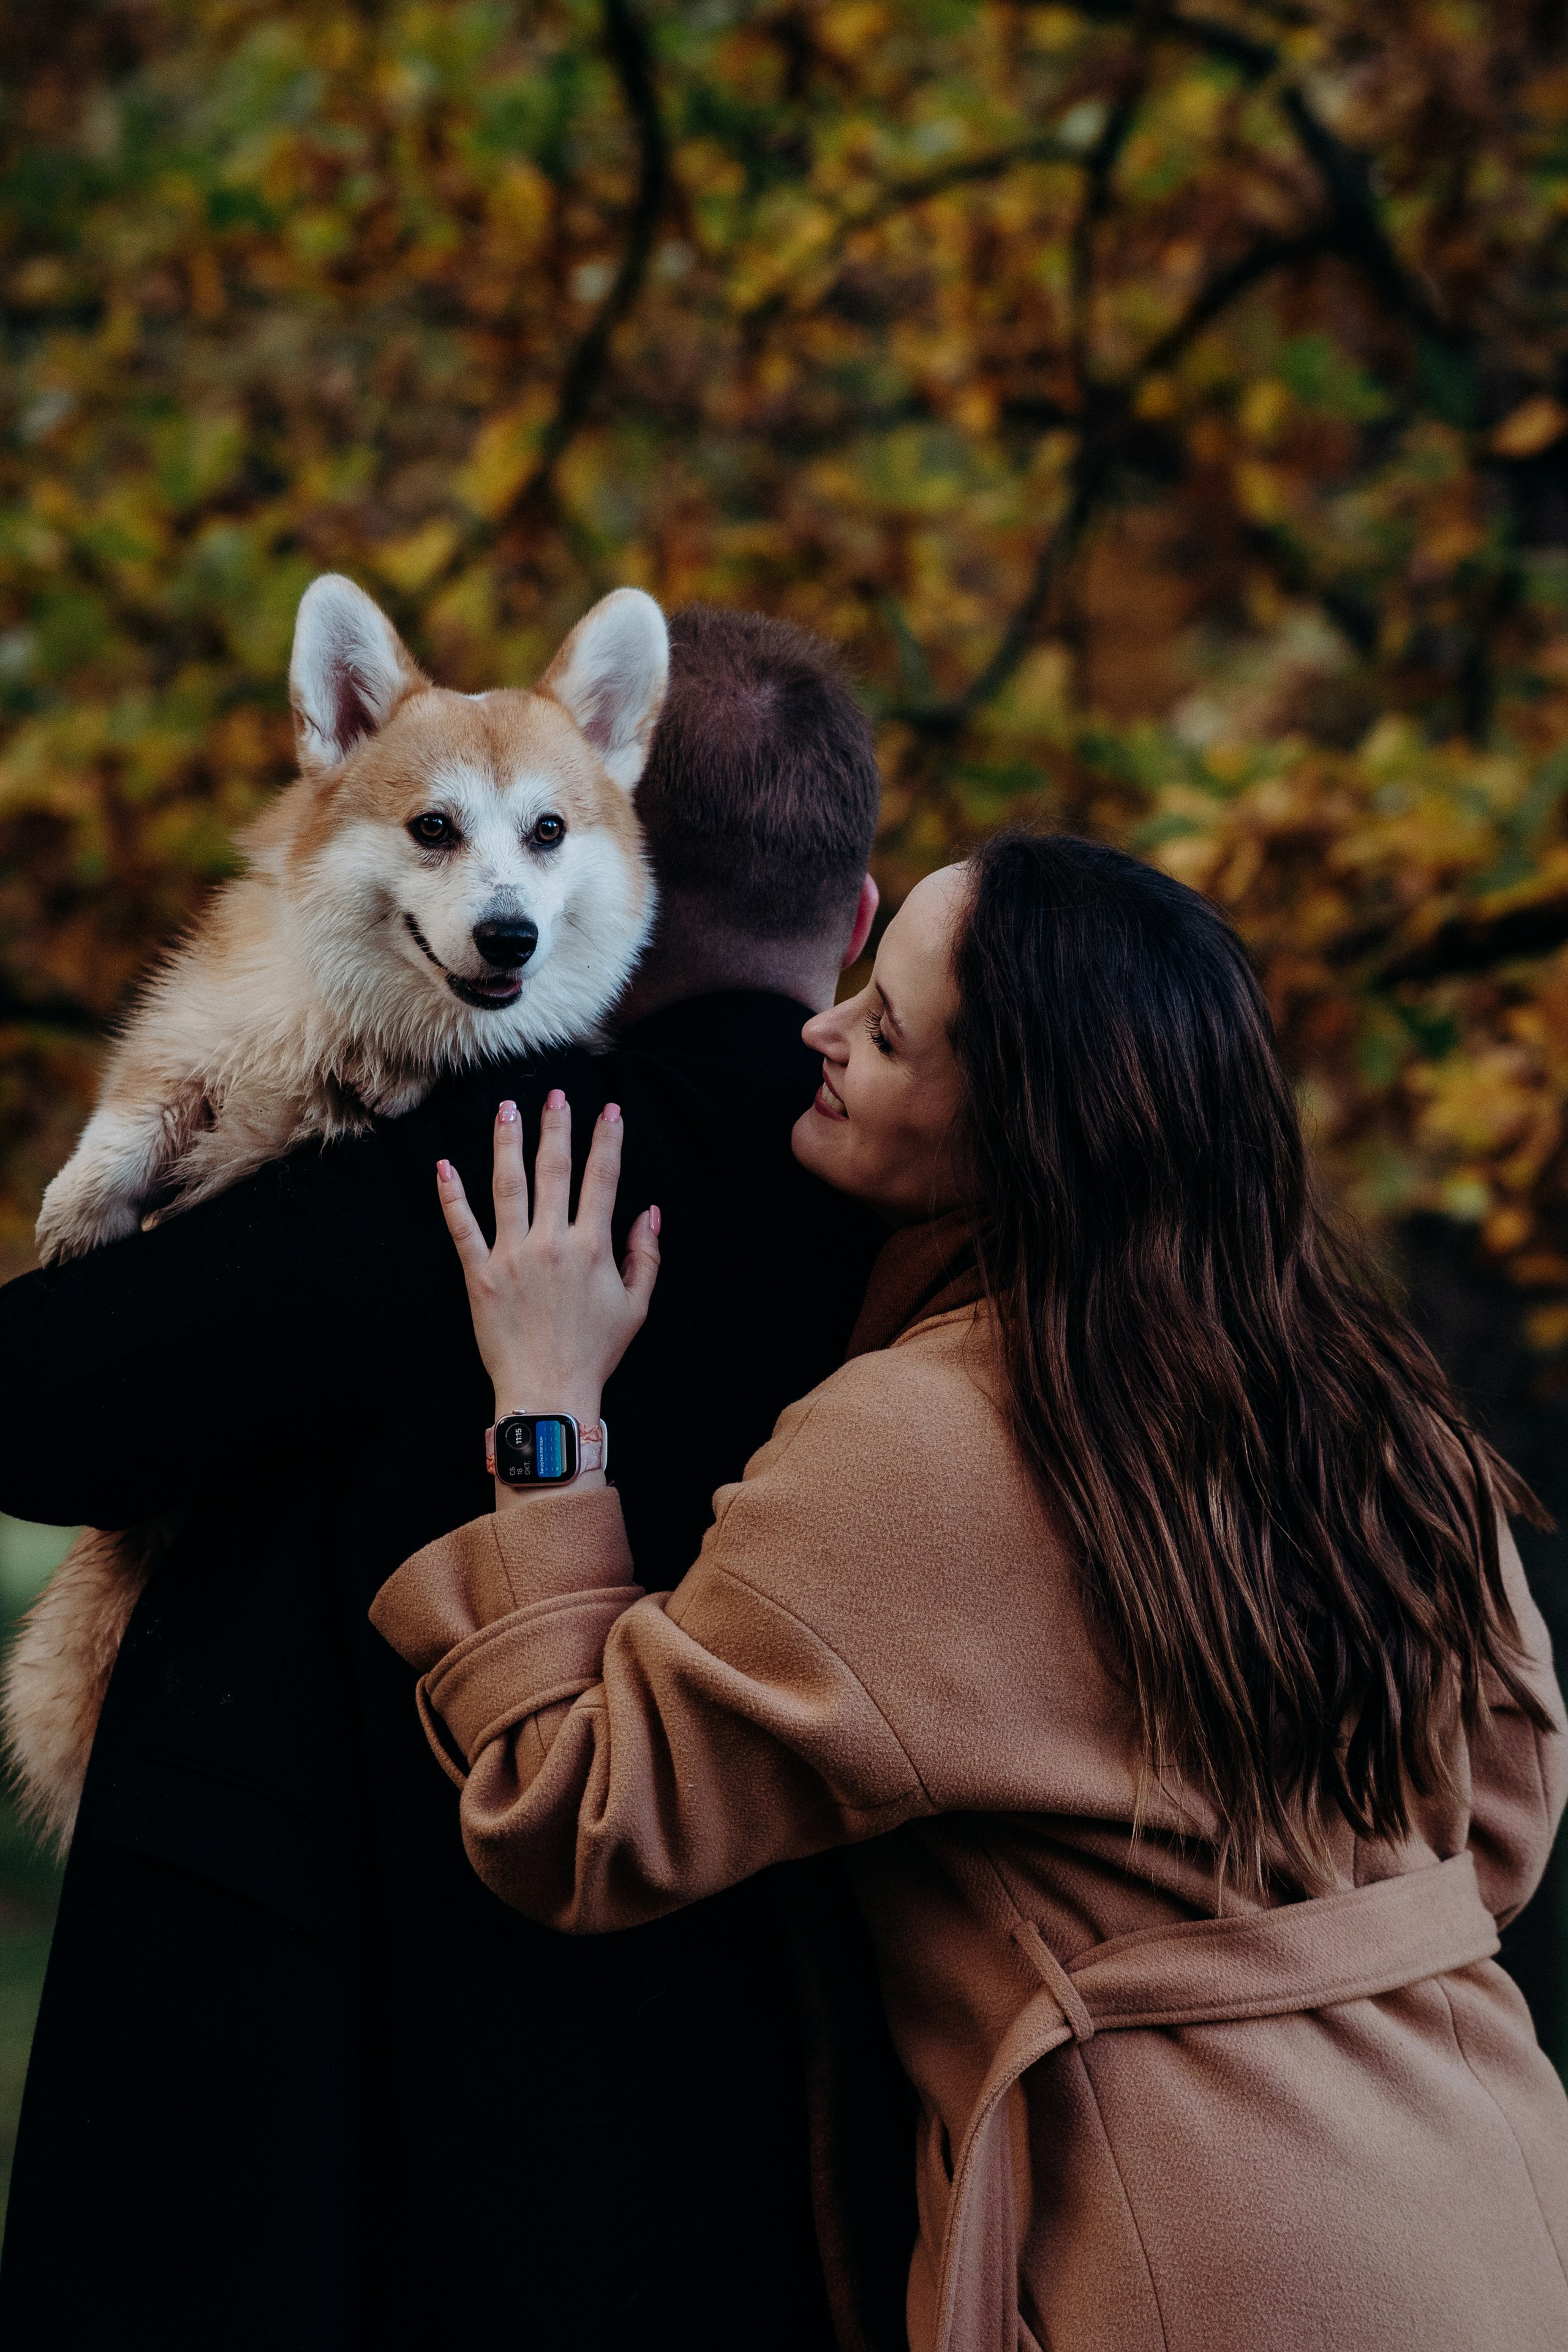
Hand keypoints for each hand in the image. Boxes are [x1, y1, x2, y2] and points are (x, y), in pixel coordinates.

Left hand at [436, 1088, 660, 1448]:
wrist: (549, 1393)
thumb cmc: (595, 1353)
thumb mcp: (635, 1306)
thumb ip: (644, 1256)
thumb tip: (647, 1213)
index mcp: (592, 1247)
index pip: (603, 1180)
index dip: (607, 1141)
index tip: (609, 1110)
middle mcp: (552, 1243)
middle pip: (554, 1171)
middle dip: (556, 1128)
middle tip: (555, 1094)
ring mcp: (511, 1256)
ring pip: (508, 1186)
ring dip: (508, 1143)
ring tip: (508, 1109)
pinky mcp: (479, 1275)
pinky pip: (462, 1228)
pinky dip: (451, 1196)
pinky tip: (445, 1165)